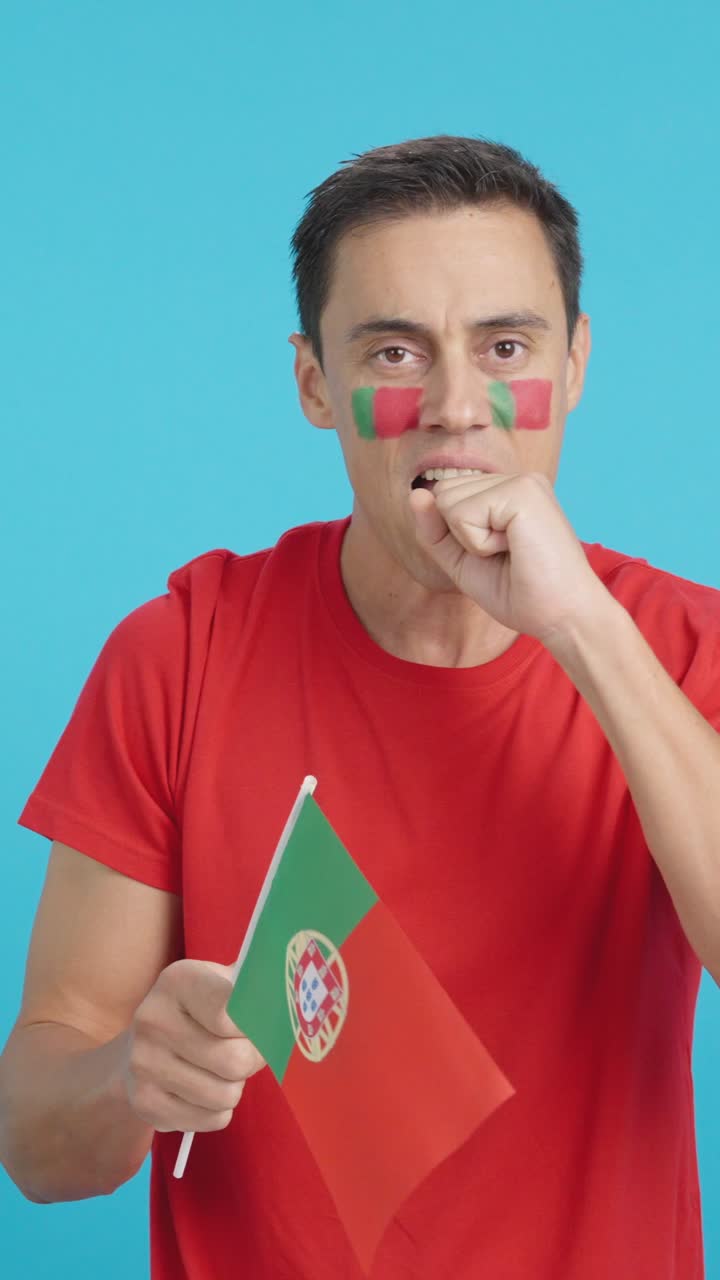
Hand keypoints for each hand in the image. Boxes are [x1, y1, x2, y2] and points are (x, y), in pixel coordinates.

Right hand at [120, 959, 264, 1133]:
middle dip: (253, 1060)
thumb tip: (296, 996)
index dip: (258, 1024)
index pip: (233, 1011)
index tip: (261, 1023)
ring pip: (226, 1095)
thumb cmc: (199, 1010)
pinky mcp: (145, 1102)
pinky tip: (203, 1088)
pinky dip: (218, 1109)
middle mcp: (154, 1019)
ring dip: (235, 1086)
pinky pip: (211, 1119)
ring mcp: (144, 1063)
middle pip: (234, 1060)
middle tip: (249, 1052)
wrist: (140, 1047)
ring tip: (222, 1070)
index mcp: (179, 980)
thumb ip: (255, 987)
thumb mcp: (222, 983)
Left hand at [409, 471, 606, 644]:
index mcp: (509, 491)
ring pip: (448, 501)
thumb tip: (415, 493)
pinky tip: (514, 549)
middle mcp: (517, 479)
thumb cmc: (520, 593)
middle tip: (505, 556)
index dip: (457, 536)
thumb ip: (435, 529)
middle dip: (461, 535)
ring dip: (471, 540)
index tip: (499, 556)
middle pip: (443, 494)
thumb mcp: (463, 561)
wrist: (562, 617)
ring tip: (511, 552)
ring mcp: (522, 481)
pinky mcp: (522, 491)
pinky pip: (462, 514)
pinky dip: (479, 543)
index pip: (446, 496)